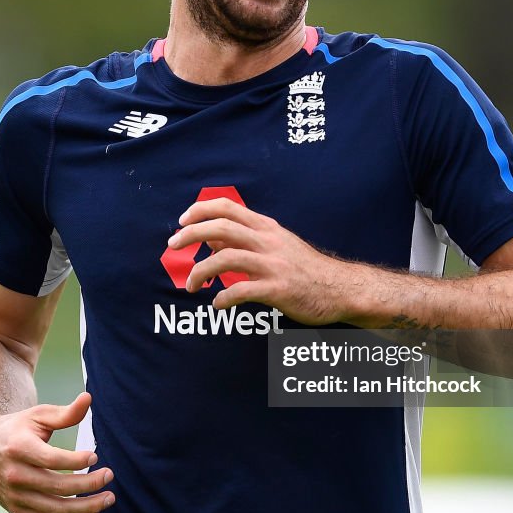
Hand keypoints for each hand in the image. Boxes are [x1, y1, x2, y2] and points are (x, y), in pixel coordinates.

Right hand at [0, 392, 114, 512]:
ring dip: (86, 508)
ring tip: (108, 499)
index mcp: (19, 449)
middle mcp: (15, 475)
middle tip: (110, 475)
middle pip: (57, 487)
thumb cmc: (17, 428)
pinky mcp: (16, 510)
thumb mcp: (38, 415)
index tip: (95, 455)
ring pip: (55, 510)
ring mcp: (14, 496)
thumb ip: (66, 413)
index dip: (77, 460)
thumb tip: (89, 398)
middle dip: (89, 484)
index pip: (52, 460)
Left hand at [168, 197, 355, 324]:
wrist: (339, 288)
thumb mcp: (277, 245)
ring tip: (190, 284)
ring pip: (227, 258)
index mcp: (267, 228)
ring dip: (201, 270)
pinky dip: (224, 297)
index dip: (200, 211)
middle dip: (191, 234)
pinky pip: (242, 291)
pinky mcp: (278, 289)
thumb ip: (245, 240)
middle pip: (222, 228)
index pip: (227, 208)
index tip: (181, 222)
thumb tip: (210, 239)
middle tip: (172, 246)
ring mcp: (273, 265)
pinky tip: (217, 303)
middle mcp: (268, 241)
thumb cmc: (305, 268)